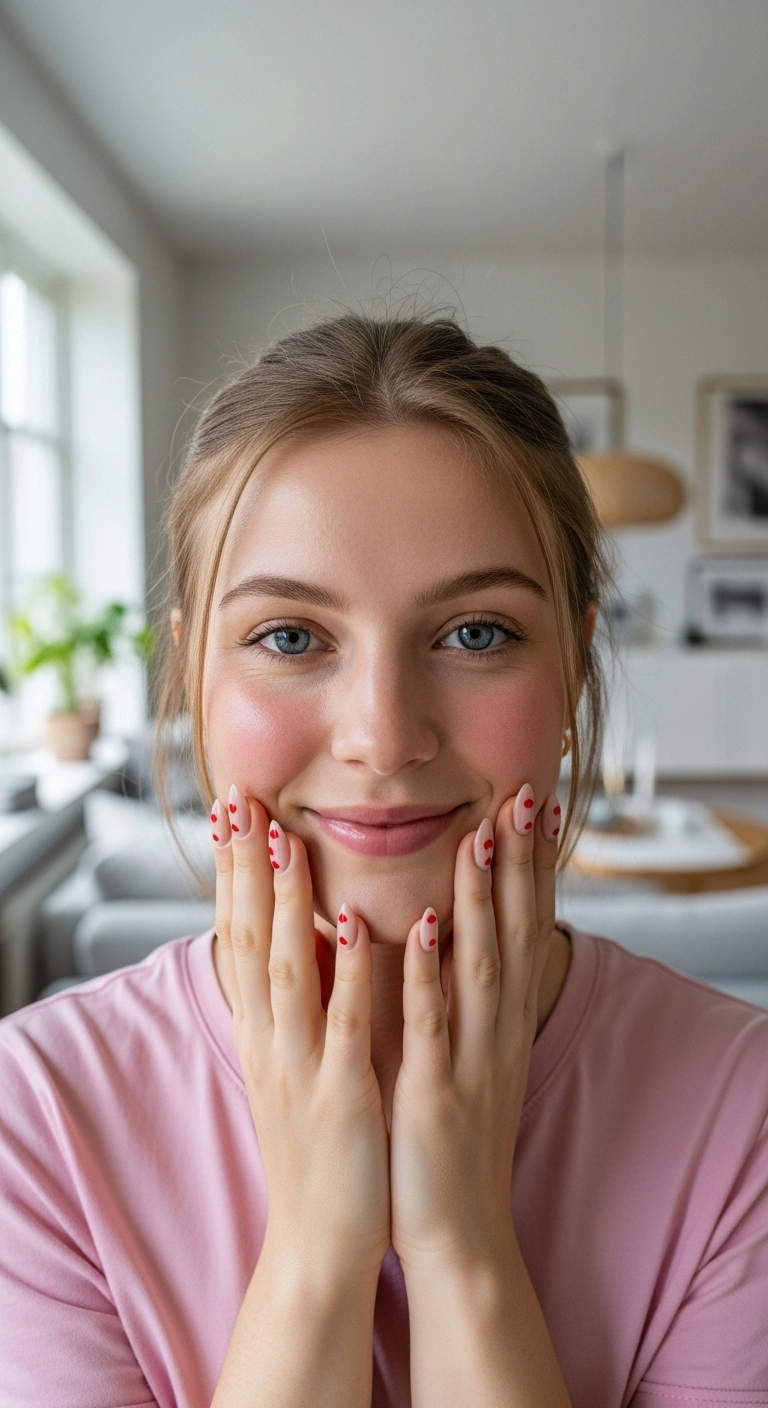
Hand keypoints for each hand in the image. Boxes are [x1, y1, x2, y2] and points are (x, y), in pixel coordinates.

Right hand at [211, 788, 390, 1277]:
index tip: (233, 812)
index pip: (238, 937)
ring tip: (289, 842)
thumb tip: (309, 941)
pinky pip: (345, 1026)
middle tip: (240, 801)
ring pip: (288, 973)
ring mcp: (303, 1069)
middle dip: (244, 870)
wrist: (322, 1244)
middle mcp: (272, 1043)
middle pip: (248, 941)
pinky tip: (358, 923)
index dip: (235, 873)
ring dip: (288, 905)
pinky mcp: (341, 1098)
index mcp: (266, 1034)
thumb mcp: (298, 1069)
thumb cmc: (322, 1150)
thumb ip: (300, 1008)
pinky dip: (351, 972)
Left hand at [389, 785, 559, 1273]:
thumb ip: (459, 999)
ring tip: (480, 839)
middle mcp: (494, 1032)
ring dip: (480, 902)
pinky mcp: (431, 1092)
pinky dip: (426, 974)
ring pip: (479, 966)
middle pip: (514, 934)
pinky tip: (422, 927)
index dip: (530, 868)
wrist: (455, 1232)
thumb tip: (444, 934)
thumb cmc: (448, 1140)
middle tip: (525, 797)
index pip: (523, 929)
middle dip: (519, 864)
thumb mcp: (467, 1058)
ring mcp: (467, 1061)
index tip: (531, 807)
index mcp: (499, 1022)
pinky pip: (430, 1025)